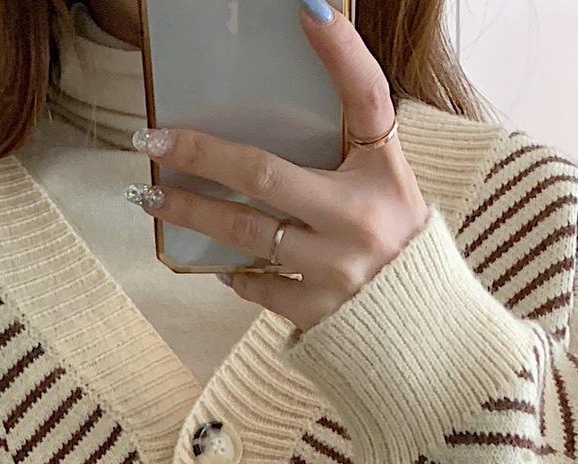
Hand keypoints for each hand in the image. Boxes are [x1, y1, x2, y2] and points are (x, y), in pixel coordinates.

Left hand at [127, 2, 428, 333]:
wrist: (423, 319)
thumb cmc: (396, 232)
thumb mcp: (385, 172)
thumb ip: (353, 122)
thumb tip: (312, 40)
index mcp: (384, 174)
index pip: (365, 99)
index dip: (340, 52)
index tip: (309, 8)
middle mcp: (360, 221)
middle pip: (265, 177)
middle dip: (203, 156)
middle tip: (154, 142)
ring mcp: (338, 272)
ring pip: (248, 234)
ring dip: (195, 214)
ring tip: (156, 200)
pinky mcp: (320, 312)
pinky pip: (260, 285)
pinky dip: (238, 272)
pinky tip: (222, 262)